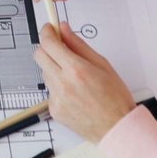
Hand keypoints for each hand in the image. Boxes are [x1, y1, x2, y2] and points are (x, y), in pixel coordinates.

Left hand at [34, 22, 135, 143]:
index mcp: (76, 70)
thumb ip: (79, 45)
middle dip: (47, 47)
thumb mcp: (102, 64)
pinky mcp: (54, 110)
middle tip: (59, 48)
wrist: (117, 128)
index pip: (49, 43)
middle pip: (39, 56)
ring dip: (54, 68)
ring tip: (75, 77)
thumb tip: (64, 29)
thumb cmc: (115, 98)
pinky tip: (75, 93)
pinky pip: (50, 91)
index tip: (50, 29)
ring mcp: (56, 99)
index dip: (47, 32)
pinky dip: (58, 87)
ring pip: (45, 73)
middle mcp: (63, 84)